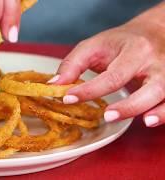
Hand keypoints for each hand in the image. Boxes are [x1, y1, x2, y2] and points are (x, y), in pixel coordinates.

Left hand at [48, 4, 164, 126]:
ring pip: (164, 94)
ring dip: (156, 110)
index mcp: (133, 50)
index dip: (89, 90)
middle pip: (149, 85)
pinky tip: (151, 120)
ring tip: (142, 121)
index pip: (112, 75)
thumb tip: (55, 85)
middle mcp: (155, 62)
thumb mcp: (93, 46)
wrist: (152, 32)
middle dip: (129, 104)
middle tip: (107, 116)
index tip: (68, 98)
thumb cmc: (120, 42)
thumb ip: (73, 64)